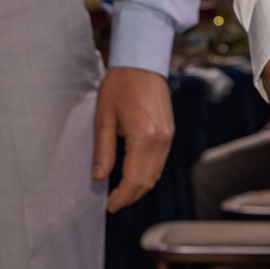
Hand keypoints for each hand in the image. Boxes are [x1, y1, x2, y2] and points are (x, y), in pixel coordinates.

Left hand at [93, 65, 176, 212]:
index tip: (109, 206)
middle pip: (148, 181)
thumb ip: (103, 150)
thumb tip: (99, 177)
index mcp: (144, 137)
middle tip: (113, 203)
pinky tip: (132, 175)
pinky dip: (147, 173)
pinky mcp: (169, 132)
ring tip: (120, 193)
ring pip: (156, 174)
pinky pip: (159, 162)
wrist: (142, 63)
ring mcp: (168, 136)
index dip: (122, 197)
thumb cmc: (119, 85)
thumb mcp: (103, 118)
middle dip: (131, 196)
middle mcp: (161, 140)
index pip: (134, 179)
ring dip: (139, 187)